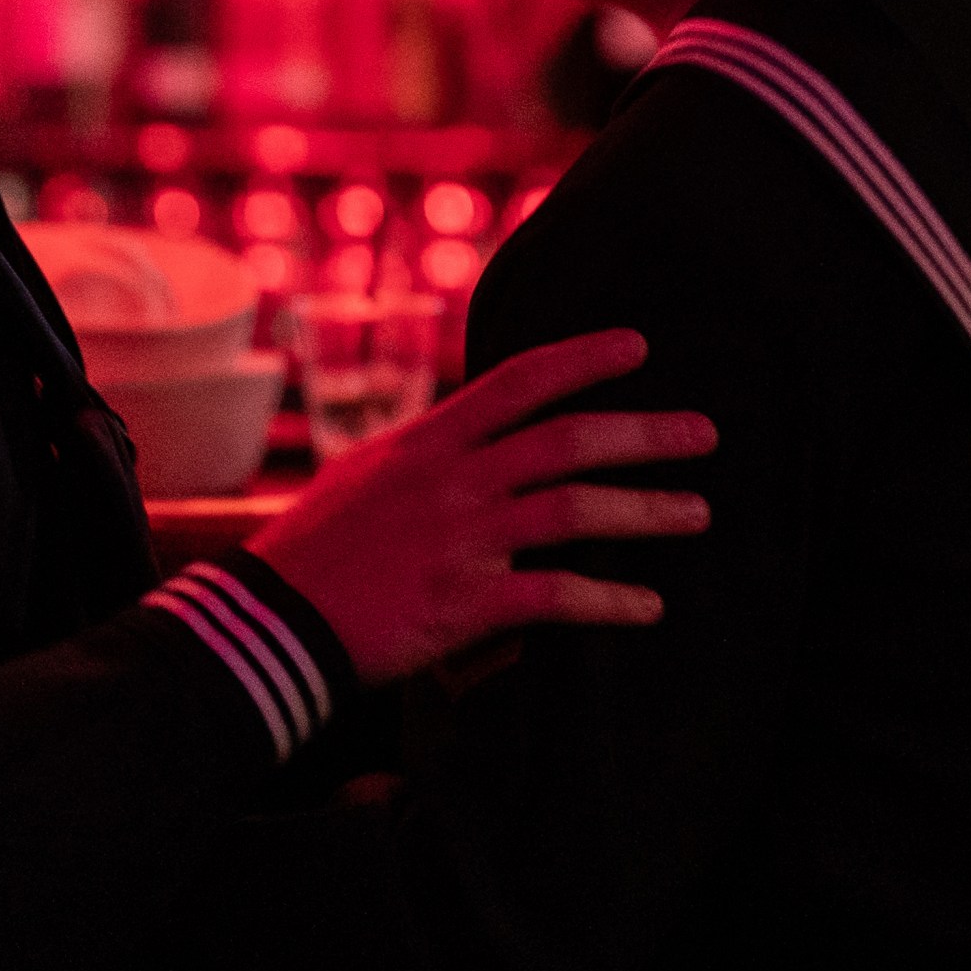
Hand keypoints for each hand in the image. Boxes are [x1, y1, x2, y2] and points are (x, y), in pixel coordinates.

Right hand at [246, 328, 713, 686]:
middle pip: (568, 440)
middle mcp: (450, 481)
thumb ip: (423, 461)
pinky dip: (611, 601)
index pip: (517, 381)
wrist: (265, 624)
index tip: (638, 346)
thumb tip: (471, 448)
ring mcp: (459, 541)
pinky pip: (557, 596)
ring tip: (697, 512)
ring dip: (647, 511)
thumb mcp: (362, 481)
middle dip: (645, 432)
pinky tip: (649, 607)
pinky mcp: (462, 604)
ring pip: (576, 510)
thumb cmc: (309, 556)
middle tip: (705, 432)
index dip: (582, 359)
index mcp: (425, 444)